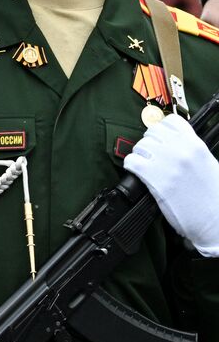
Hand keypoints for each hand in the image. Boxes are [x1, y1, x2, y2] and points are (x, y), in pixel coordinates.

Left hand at [123, 114, 218, 255]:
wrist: (214, 219)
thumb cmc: (212, 195)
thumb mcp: (208, 163)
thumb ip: (191, 150)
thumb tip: (171, 143)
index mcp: (196, 144)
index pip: (171, 122)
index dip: (161, 130)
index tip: (159, 139)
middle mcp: (181, 150)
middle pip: (151, 133)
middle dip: (148, 143)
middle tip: (150, 156)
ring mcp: (167, 163)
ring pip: (139, 146)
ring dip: (139, 155)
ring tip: (145, 166)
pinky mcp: (154, 178)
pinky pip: (132, 162)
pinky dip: (131, 166)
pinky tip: (138, 173)